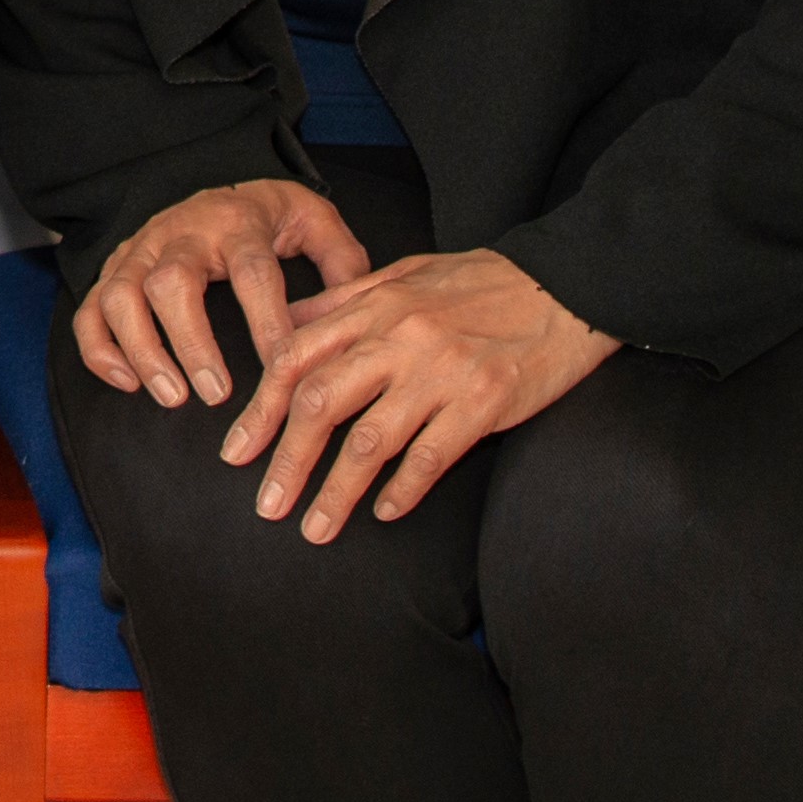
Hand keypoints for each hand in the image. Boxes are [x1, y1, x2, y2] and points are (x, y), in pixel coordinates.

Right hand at [71, 176, 378, 411]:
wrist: (213, 188)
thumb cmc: (266, 216)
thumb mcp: (312, 220)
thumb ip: (341, 260)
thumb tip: (353, 315)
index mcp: (236, 222)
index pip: (251, 271)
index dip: (265, 321)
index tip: (282, 370)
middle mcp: (180, 234)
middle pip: (171, 282)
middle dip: (191, 342)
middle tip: (216, 394)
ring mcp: (139, 251)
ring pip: (120, 296)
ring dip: (142, 350)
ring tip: (171, 397)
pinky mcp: (114, 270)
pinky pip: (89, 309)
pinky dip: (100, 349)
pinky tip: (127, 383)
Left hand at [216, 246, 615, 542]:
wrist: (565, 286)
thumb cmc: (481, 283)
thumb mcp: (403, 274)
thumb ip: (342, 301)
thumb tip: (284, 325)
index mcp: (373, 306)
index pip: (295, 360)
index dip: (260, 409)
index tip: (237, 451)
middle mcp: (398, 338)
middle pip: (320, 404)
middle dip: (286, 460)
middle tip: (265, 504)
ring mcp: (441, 371)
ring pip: (370, 440)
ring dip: (336, 491)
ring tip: (314, 527)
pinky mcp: (485, 400)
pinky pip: (432, 454)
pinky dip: (404, 489)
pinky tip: (385, 512)